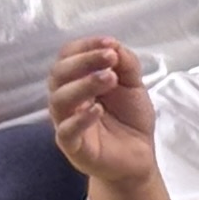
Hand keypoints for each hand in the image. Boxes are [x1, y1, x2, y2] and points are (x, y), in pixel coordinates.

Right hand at [43, 37, 159, 184]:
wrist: (139, 156)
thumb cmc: (129, 118)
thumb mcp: (133, 85)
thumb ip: (125, 64)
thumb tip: (113, 45)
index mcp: (77, 80)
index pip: (68, 57)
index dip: (85, 47)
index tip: (109, 43)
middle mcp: (67, 99)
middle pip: (59, 74)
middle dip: (84, 61)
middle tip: (110, 58)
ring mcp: (66, 122)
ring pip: (59, 100)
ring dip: (83, 84)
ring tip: (110, 78)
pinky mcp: (73, 146)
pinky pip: (65, 131)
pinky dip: (79, 119)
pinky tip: (97, 109)